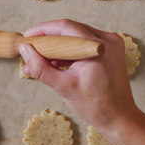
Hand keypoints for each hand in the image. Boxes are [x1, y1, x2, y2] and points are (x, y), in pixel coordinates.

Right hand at [20, 19, 139, 141]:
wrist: (119, 117)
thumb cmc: (95, 106)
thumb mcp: (63, 87)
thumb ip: (40, 68)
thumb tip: (24, 50)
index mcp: (98, 48)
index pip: (66, 27)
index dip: (43, 30)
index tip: (27, 36)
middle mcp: (109, 40)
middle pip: (72, 30)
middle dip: (49, 40)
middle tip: (30, 49)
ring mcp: (113, 43)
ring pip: (78, 36)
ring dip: (59, 46)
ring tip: (40, 60)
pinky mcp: (112, 50)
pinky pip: (86, 43)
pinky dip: (71, 51)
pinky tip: (56, 62)